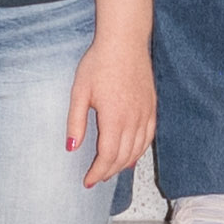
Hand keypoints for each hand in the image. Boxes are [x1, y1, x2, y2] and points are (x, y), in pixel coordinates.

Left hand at [69, 29, 157, 188]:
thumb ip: (76, 122)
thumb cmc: (99, 63)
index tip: (87, 181)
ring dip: (123, 164)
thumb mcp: (80, 92)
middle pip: (123, 157)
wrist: (124, 42)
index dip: (97, 172)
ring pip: (137, 150)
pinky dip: (140, 151)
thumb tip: (71, 148)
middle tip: (96, 178)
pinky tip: (132, 156)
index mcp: (114, 118)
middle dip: (108, 172)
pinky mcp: (152, 107)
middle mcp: (133, 120)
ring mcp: (145, 114)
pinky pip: (148, 137)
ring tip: (110, 170)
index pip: (107, 156)